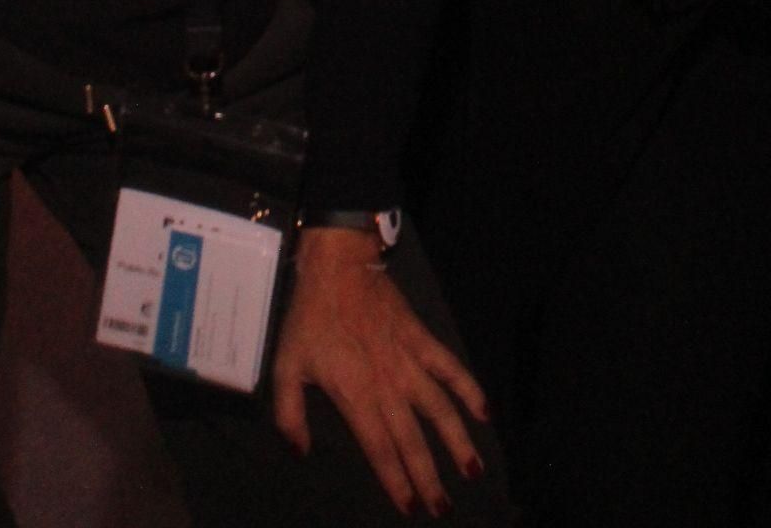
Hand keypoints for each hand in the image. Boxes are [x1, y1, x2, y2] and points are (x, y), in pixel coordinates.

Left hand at [272, 228, 487, 519]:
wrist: (339, 266)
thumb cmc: (310, 318)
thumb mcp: (285, 366)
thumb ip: (289, 414)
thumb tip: (300, 451)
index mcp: (355, 394)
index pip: (380, 447)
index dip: (396, 480)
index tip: (410, 507)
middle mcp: (388, 383)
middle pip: (413, 438)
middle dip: (429, 477)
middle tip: (443, 508)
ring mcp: (409, 360)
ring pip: (440, 408)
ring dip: (457, 440)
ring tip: (473, 469)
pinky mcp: (421, 338)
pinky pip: (450, 366)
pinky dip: (469, 388)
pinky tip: (485, 411)